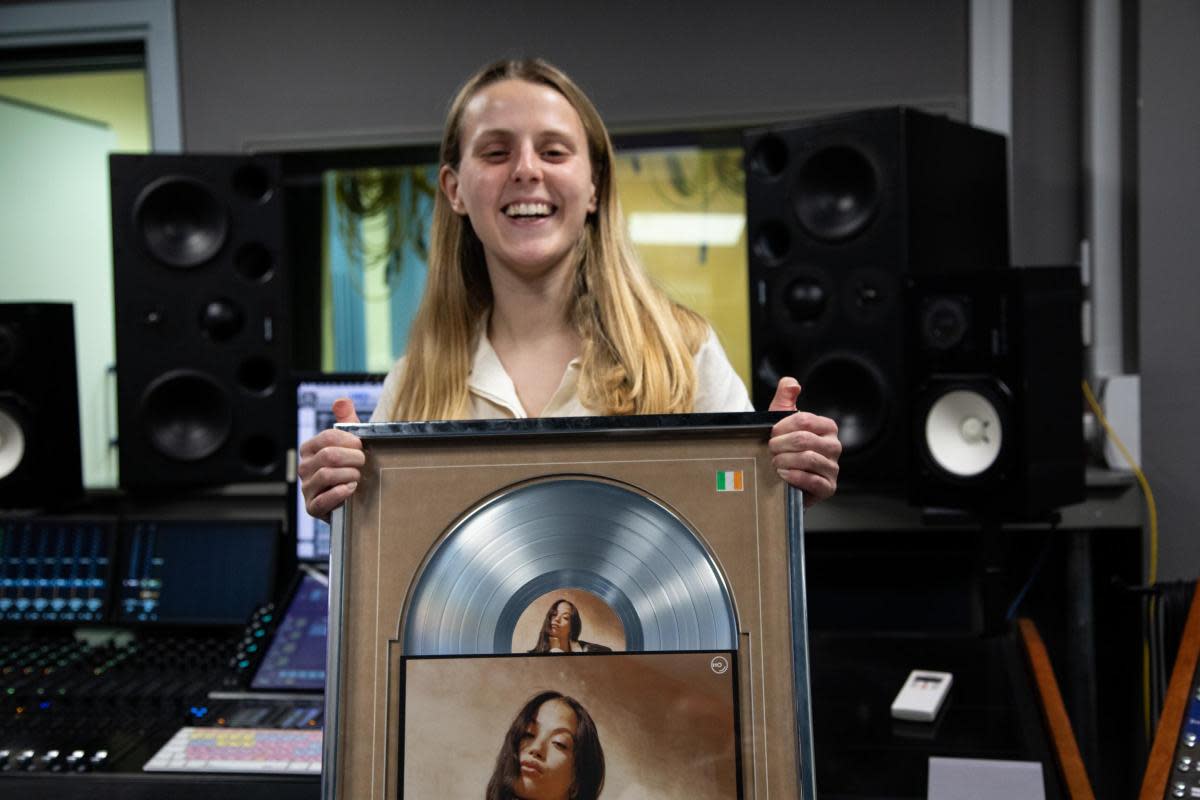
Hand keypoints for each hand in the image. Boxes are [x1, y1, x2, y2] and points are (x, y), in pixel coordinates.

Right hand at [298, 398, 364, 520]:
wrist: (351, 498)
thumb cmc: (349, 467)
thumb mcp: (349, 443)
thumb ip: (346, 420)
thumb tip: (342, 401)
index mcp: (309, 448)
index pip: (328, 437)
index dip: (349, 440)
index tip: (361, 446)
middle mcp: (304, 467)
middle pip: (329, 455)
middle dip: (353, 458)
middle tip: (363, 462)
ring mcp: (307, 488)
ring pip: (327, 475)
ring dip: (350, 475)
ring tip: (358, 477)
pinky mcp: (312, 508)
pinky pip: (323, 499)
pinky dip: (340, 493)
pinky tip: (351, 489)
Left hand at [767, 377, 840, 506]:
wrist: (783, 478)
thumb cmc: (784, 447)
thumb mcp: (781, 420)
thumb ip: (785, 398)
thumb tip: (792, 383)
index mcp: (827, 427)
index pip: (804, 420)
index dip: (782, 427)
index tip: (771, 434)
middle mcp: (835, 446)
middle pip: (804, 439)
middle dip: (780, 445)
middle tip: (770, 450)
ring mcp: (833, 468)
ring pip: (808, 459)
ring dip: (785, 460)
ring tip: (774, 462)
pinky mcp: (828, 487)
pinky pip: (812, 480)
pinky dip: (793, 476)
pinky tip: (782, 474)